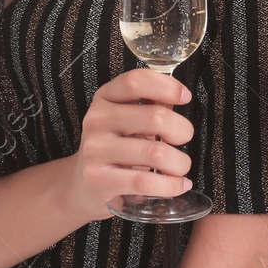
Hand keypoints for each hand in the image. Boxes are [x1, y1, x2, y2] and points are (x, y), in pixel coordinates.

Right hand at [65, 67, 195, 224]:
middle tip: (184, 139)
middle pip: (155, 117)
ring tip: (181, 167)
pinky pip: (145, 182)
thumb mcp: (128, 120)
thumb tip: (179, 96)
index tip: (185, 97)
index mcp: (105, 98)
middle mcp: (96, 120)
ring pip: (155, 152)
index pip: (135, 82)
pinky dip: (171, 185)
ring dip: (180, 163)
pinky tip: (179, 185)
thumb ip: (151, 105)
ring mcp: (95, 150)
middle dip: (182, 130)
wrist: (82, 185)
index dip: (166, 86)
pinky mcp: (99, 180)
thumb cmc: (116, 148)